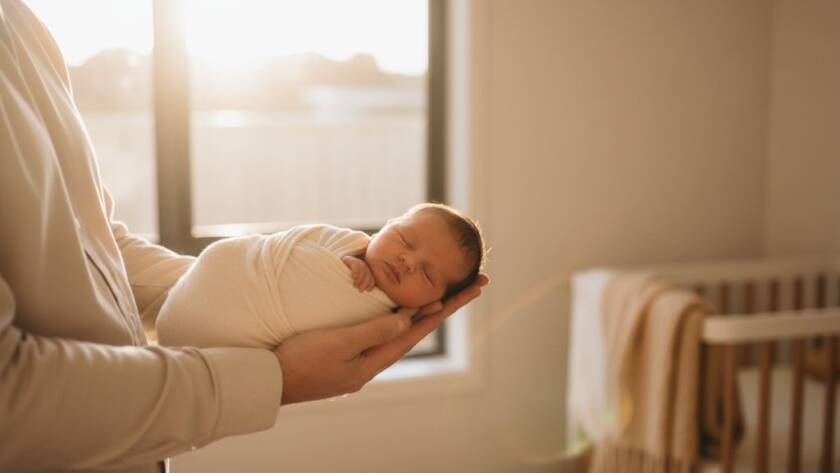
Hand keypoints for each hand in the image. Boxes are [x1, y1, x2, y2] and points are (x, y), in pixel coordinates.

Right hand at [274, 273, 488, 403]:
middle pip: (419, 326)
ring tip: (449, 295)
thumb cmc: (303, 359)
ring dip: (426, 310)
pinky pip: (384, 329)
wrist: (271, 380)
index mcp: (377, 358)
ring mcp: (363, 357)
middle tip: (474, 284)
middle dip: (447, 304)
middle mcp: (376, 358)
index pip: (421, 328)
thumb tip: (408, 319)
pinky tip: (402, 311)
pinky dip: (400, 316)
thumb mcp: (340, 342)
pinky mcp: (349, 352)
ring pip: (403, 329)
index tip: (470, 289)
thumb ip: (374, 330)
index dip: (446, 307)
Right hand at [342, 255, 374, 291]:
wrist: (329, 272)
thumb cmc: (340, 281)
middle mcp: (361, 264)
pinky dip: (356, 272)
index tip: (367, 291)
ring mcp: (355, 260)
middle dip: (365, 283)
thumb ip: (359, 285)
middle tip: (360, 290)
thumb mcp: (352, 284)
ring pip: (363, 268)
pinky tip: (353, 277)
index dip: (371, 284)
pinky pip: (356, 264)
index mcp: (363, 270)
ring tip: (355, 285)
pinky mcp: (348, 259)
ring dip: (360, 279)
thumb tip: (367, 292)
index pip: (372, 277)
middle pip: (368, 273)